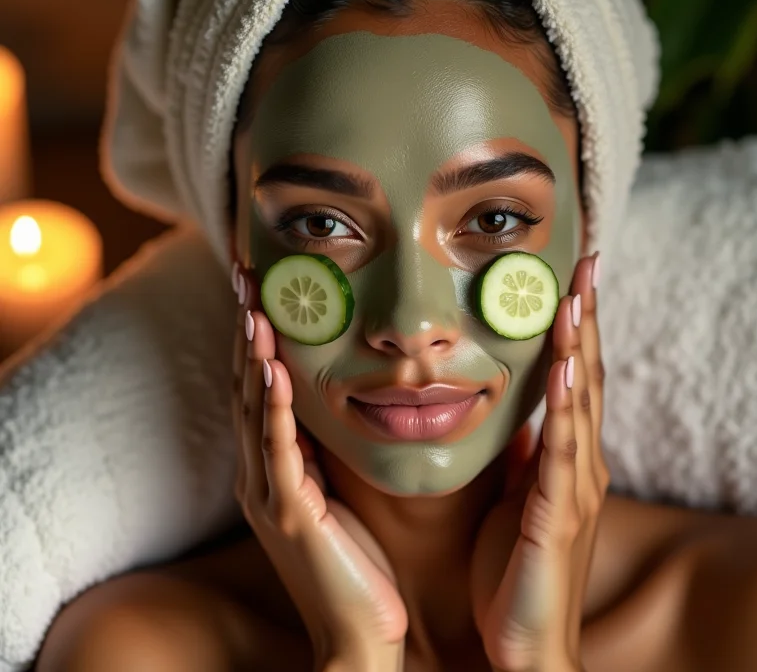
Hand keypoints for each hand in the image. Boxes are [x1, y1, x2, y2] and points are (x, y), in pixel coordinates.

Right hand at [231, 263, 407, 671]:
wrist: (360, 635)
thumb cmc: (356, 561)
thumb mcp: (338, 490)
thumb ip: (327, 448)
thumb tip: (340, 399)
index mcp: (274, 466)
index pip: (260, 386)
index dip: (255, 335)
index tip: (259, 286)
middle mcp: (260, 473)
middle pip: (246, 386)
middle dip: (244, 329)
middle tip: (244, 273)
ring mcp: (269, 495)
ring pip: (253, 412)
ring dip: (251, 356)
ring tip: (251, 304)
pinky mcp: (289, 516)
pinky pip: (279, 453)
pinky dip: (274, 409)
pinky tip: (274, 370)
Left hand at [470, 253, 608, 671]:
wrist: (525, 644)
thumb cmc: (515, 570)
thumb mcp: (515, 499)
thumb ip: (524, 458)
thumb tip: (518, 416)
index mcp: (567, 459)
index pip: (576, 379)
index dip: (577, 330)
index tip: (572, 281)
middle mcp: (581, 465)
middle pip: (587, 377)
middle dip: (586, 320)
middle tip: (586, 265)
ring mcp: (574, 488)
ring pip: (581, 404)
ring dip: (580, 348)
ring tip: (576, 298)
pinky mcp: (557, 513)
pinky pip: (561, 451)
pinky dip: (566, 408)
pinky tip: (565, 370)